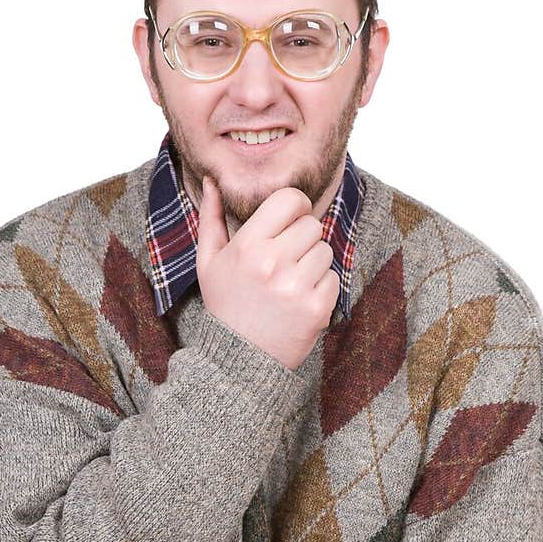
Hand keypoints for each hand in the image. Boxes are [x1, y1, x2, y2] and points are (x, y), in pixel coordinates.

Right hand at [196, 174, 340, 371]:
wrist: (238, 360)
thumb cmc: (225, 305)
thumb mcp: (209, 262)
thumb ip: (211, 218)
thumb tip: (214, 181)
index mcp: (248, 246)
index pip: (290, 200)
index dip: (296, 206)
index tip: (292, 219)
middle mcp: (273, 263)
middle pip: (312, 225)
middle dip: (303, 238)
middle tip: (287, 259)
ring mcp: (296, 287)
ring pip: (325, 250)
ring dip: (313, 262)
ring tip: (290, 281)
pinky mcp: (316, 308)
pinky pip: (334, 278)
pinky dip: (322, 287)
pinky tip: (299, 299)